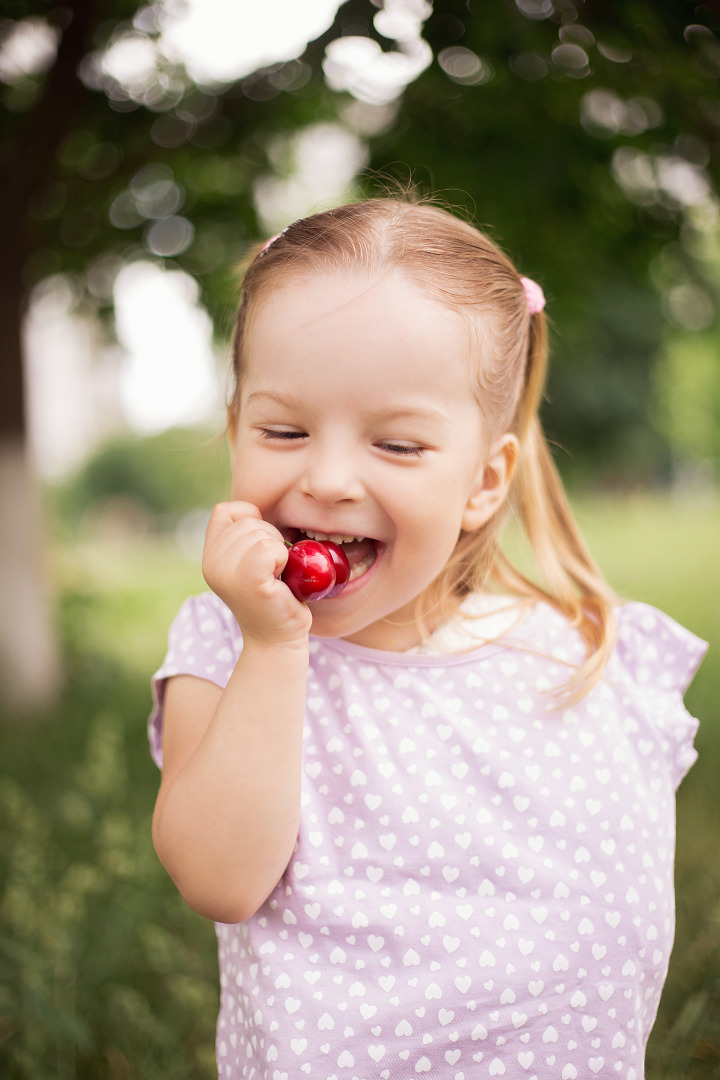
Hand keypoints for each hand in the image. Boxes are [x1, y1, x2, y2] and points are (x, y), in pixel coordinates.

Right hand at [202, 502, 311, 645]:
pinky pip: (271, 548)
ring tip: (276, 575)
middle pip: (247, 521)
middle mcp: (212, 564)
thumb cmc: (272, 597)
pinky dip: (284, 558)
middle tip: (273, 568)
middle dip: (270, 537)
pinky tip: (281, 579)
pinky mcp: (250, 582)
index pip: (225, 511)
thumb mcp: (249, 562)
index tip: (262, 546)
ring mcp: (228, 574)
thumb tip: (254, 512)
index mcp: (210, 557)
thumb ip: (244, 538)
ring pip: (261, 533)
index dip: (250, 519)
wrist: (277, 640)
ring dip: (279, 550)